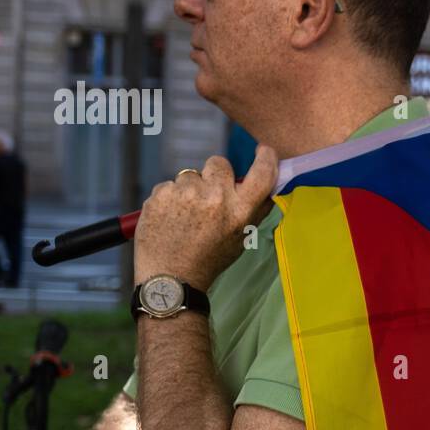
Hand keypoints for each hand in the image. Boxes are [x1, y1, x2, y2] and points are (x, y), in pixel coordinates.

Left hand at [134, 146, 277, 291]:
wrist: (170, 278)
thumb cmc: (208, 260)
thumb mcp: (240, 238)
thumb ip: (254, 210)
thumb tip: (269, 186)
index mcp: (239, 210)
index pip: (262, 173)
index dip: (266, 157)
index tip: (263, 151)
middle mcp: (215, 197)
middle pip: (219, 163)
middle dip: (214, 175)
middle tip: (208, 197)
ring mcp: (185, 194)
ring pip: (189, 175)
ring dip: (188, 190)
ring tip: (184, 217)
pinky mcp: (160, 194)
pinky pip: (168, 185)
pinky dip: (168, 199)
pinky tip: (169, 219)